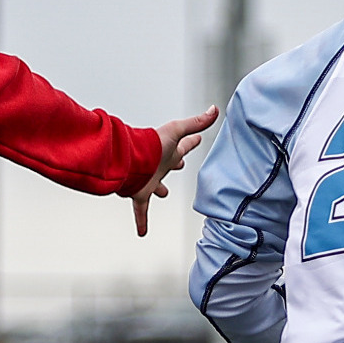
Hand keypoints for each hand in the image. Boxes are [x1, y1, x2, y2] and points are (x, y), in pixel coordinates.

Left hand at [132, 106, 220, 236]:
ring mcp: (149, 180)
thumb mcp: (177, 131)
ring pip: (155, 187)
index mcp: (168, 152)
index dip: (191, 141)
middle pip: (168, 165)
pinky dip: (142, 221)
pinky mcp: (140, 194)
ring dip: (159, 190)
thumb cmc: (151, 145)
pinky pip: (141, 210)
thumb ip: (196, 122)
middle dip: (175, 163)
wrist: (129, 161)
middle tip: (180, 164)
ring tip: (162, 194)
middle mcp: (158, 166)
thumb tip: (214, 109)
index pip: (183, 145)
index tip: (197, 138)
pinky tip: (142, 232)